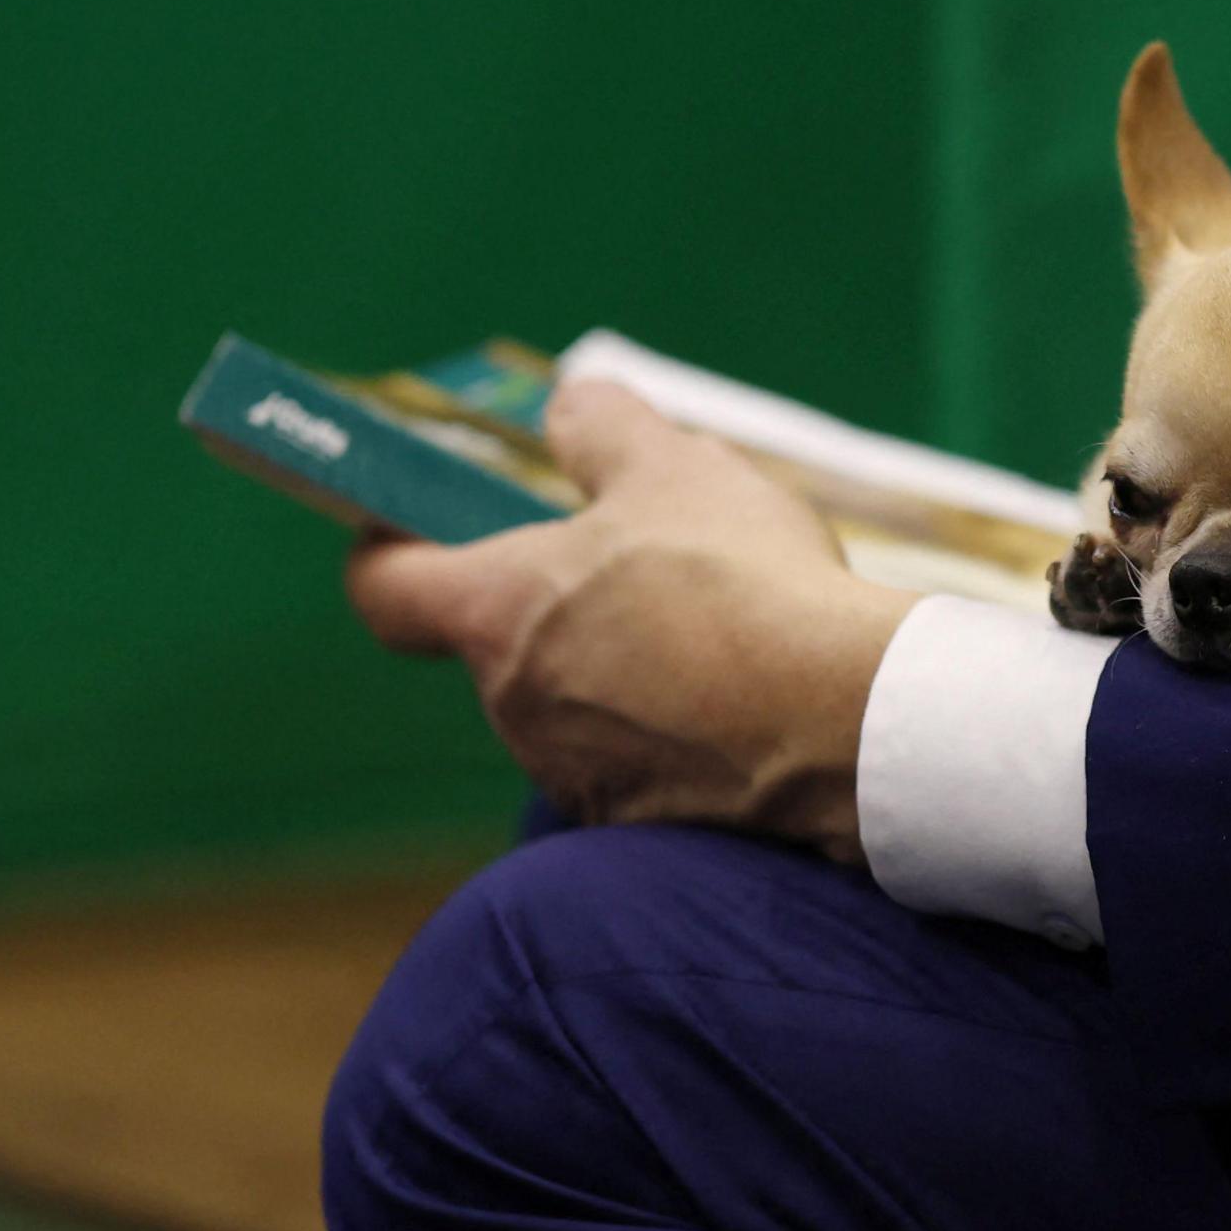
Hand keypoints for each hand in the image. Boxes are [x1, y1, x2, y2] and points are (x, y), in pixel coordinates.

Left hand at [344, 379, 918, 860]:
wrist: (846, 725)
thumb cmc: (743, 585)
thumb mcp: (676, 468)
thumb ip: (603, 427)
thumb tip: (570, 405)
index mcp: (497, 611)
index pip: (384, 589)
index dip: (390, 551)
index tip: (419, 529)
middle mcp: (514, 705)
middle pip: (502, 642)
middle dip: (560, 602)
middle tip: (647, 561)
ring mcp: (573, 774)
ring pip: (574, 702)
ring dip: (620, 664)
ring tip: (721, 627)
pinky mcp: (640, 825)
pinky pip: (636, 762)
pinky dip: (673, 729)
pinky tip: (748, 698)